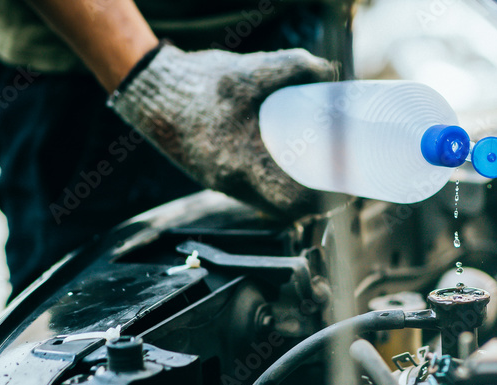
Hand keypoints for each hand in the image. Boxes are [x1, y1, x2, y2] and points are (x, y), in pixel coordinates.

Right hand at [109, 44, 336, 217]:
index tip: (343, 189)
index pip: (292, 201)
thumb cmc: (199, 85)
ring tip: (318, 173)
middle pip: (284, 207)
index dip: (323, 201)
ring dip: (294, 194)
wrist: (153, 93)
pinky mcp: (217, 177)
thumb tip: (329, 73)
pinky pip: (254, 191)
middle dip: (314, 199)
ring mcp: (223, 183)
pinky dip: (274, 184)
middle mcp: (232, 182)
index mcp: (242, 164)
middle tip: (336, 180)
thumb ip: (293, 66)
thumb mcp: (251, 70)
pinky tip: (287, 168)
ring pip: (269, 202)